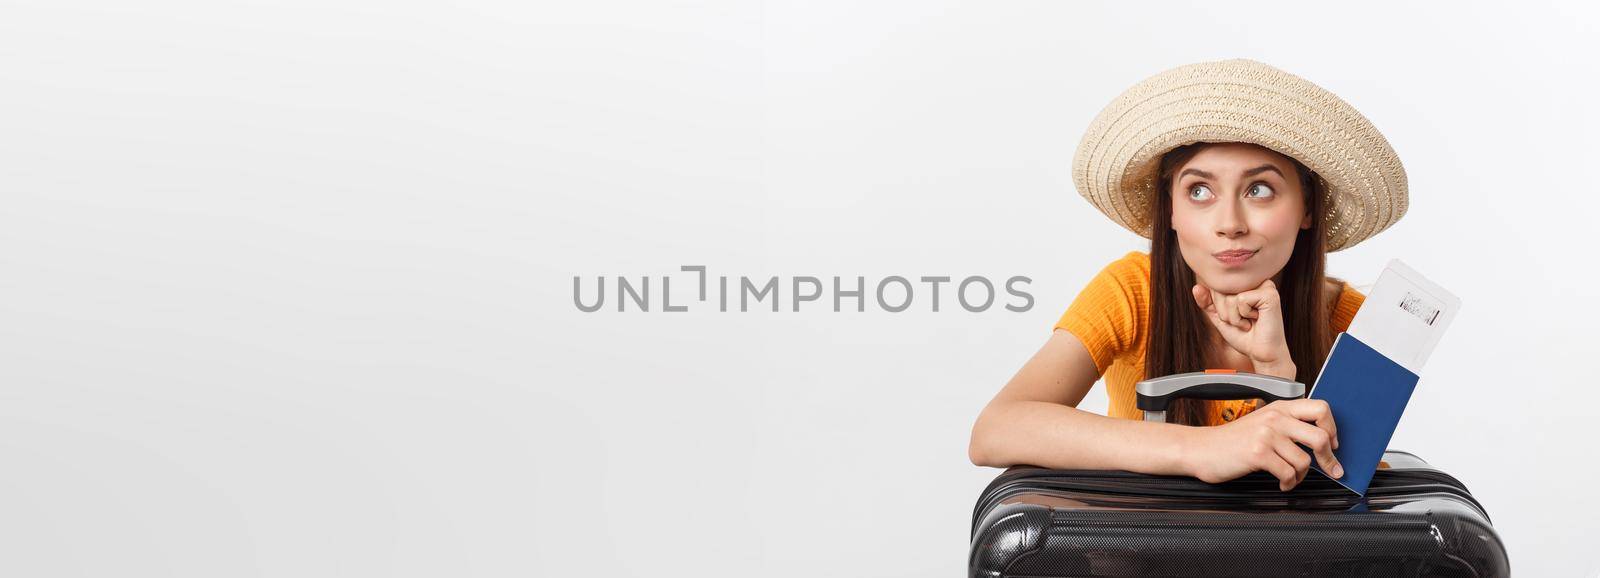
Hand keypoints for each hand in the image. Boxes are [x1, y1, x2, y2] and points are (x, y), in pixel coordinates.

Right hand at [1183, 399, 1343, 490]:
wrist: (1201, 449)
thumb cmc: (1231, 440)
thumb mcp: (1262, 423)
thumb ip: (1287, 425)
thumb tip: (1320, 440)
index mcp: (1279, 407)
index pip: (1321, 408)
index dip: (1333, 428)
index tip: (1333, 444)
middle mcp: (1275, 418)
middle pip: (1321, 435)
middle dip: (1329, 458)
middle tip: (1330, 468)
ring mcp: (1266, 434)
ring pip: (1304, 460)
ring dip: (1301, 476)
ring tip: (1290, 477)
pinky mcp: (1258, 453)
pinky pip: (1288, 473)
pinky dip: (1288, 483)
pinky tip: (1281, 483)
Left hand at [1191, 278, 1291, 369]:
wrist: (1260, 353)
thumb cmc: (1243, 335)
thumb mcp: (1219, 317)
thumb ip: (1207, 302)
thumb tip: (1196, 287)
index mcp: (1245, 283)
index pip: (1216, 286)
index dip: (1218, 307)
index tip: (1235, 316)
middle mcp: (1255, 280)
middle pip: (1221, 289)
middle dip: (1225, 312)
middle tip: (1243, 321)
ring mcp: (1264, 285)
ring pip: (1229, 296)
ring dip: (1234, 316)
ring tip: (1249, 321)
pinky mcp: (1270, 293)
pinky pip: (1240, 300)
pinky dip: (1243, 315)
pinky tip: (1257, 319)